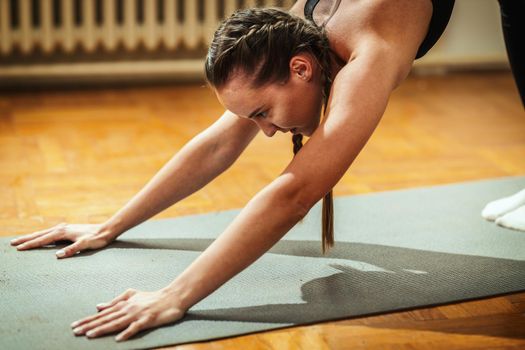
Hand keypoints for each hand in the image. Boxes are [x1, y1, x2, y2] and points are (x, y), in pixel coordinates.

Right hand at [10, 223, 115, 258]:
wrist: (106, 230)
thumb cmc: (96, 239)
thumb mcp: (85, 245)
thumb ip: (72, 250)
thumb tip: (58, 255)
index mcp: (63, 232)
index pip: (43, 239)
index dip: (30, 244)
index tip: (18, 248)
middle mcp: (62, 228)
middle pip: (40, 234)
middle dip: (26, 239)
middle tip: (12, 243)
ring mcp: (65, 228)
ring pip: (44, 232)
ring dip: (32, 236)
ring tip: (22, 240)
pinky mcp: (68, 230)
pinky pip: (51, 233)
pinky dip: (42, 235)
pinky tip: (41, 237)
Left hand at [71, 288, 186, 341]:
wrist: (172, 297)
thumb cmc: (152, 297)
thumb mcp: (132, 295)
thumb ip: (115, 301)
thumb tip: (98, 306)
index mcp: (123, 304)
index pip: (102, 314)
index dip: (88, 320)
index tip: (74, 326)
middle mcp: (127, 309)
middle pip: (105, 319)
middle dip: (89, 325)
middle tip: (75, 332)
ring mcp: (137, 314)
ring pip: (116, 323)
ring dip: (103, 329)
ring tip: (90, 335)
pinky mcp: (148, 320)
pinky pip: (136, 327)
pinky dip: (127, 333)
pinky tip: (118, 339)